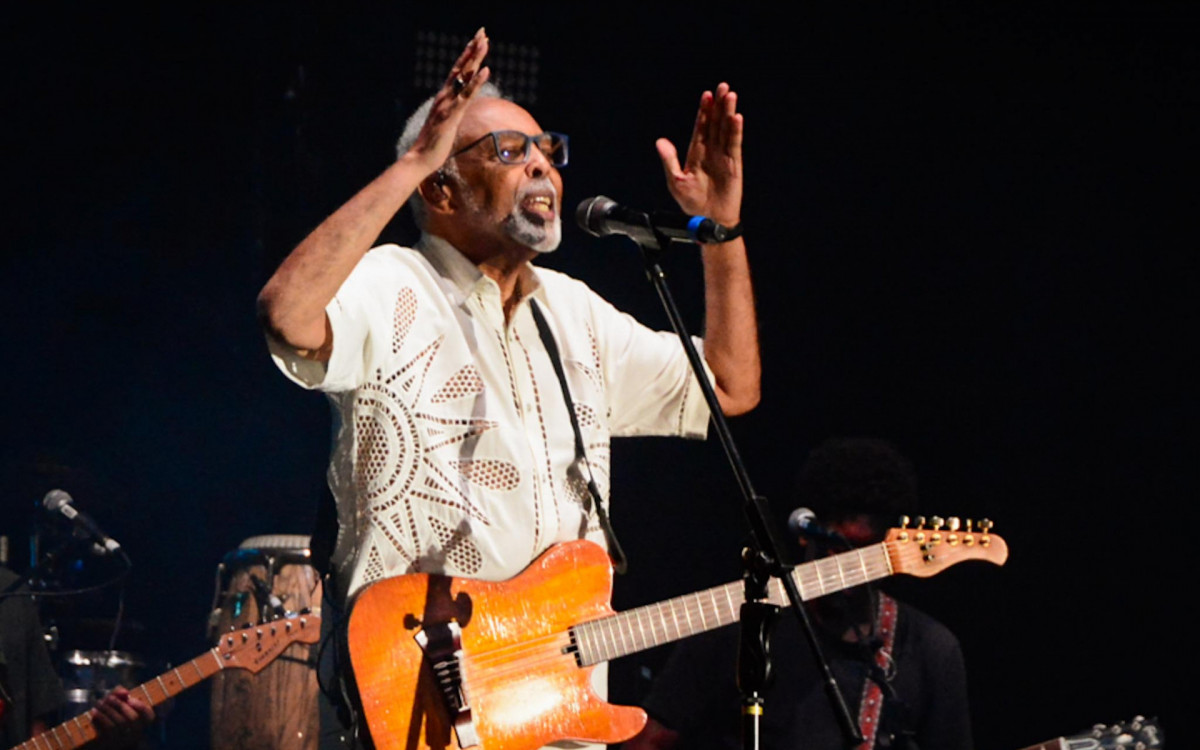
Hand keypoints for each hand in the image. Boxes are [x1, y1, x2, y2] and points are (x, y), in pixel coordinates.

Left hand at [90, 686, 153, 748]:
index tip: (130, 699)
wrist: (92, 738)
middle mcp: (135, 733)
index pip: (149, 716)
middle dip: (120, 705)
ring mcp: (123, 740)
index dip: (141, 707)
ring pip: (120, 723)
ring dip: (108, 710)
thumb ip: (120, 694)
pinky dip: (101, 718)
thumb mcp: (115, 704)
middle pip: (133, 718)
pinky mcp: (111, 743)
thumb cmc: (108, 715)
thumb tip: (125, 692)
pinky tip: (94, 712)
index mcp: (141, 724)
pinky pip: (108, 729)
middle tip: (108, 698)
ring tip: (99, 703)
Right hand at [405, 27, 490, 172]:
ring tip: (485, 42)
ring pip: (464, 77)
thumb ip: (452, 114)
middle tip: (483, 32)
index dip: (467, 56)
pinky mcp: (452, 115)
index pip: (458, 72)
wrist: (420, 158)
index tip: (477, 41)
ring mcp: (448, 104)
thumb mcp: (447, 125)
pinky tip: (486, 70)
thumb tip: (459, 111)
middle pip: (461, 68)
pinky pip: (466, 95)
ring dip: (475, 58)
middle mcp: (445, 96)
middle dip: (473, 49)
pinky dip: (476, 82)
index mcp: (444, 98)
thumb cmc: (434, 145)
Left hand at [656, 82, 743, 226]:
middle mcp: (711, 151)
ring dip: (728, 113)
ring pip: (726, 130)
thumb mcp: (676, 182)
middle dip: (718, 105)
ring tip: (730, 96)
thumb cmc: (692, 204)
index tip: (706, 95)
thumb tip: (660, 141)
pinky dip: (735, 131)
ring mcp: (723, 156)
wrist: (709, 221)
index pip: (701, 127)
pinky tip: (736, 118)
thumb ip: (669, 161)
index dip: (703, 111)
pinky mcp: (734, 164)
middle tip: (722, 87)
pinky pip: (734, 144)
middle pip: (716, 123)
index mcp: (697, 153)